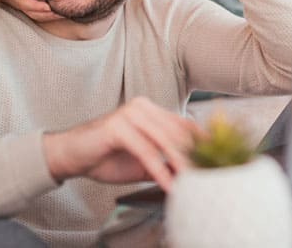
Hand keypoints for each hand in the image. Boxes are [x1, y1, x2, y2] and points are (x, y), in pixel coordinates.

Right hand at [0, 0, 60, 22]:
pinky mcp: (33, 2)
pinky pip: (44, 9)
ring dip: (54, 15)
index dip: (38, 7)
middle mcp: (22, 4)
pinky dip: (53, 9)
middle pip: (37, 14)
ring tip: (69, 11)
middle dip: (51, 15)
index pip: (27, 4)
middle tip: (66, 12)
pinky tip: (64, 5)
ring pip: (41, 15)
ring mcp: (28, 5)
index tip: (49, 7)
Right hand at [43, 97, 205, 190]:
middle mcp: (143, 107)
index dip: (204, 143)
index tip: (221, 161)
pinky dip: (160, 170)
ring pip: (166, 140)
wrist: (70, 156)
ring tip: (196, 184)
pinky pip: (147, 151)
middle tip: (212, 178)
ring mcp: (130, 114)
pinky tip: (170, 185)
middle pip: (179, 133)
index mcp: (150, 110)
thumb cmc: (105, 157)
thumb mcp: (142, 163)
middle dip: (197, 157)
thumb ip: (165, 165)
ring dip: (183, 165)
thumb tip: (191, 178)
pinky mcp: (118, 126)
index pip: (185, 124)